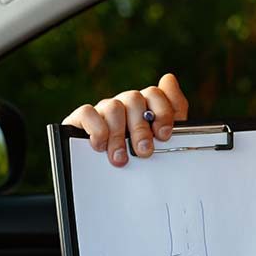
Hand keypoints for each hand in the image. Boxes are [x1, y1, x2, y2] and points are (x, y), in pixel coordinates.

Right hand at [61, 72, 188, 165]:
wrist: (106, 178)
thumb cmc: (139, 157)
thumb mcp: (164, 142)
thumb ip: (174, 114)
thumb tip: (169, 78)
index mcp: (146, 107)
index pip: (155, 94)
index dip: (162, 112)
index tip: (164, 135)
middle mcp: (124, 104)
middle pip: (135, 99)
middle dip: (141, 129)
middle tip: (144, 152)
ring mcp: (104, 109)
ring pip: (113, 107)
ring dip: (119, 135)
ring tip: (121, 158)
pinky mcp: (82, 118)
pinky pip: (87, 112)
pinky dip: (96, 130)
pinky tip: (101, 147)